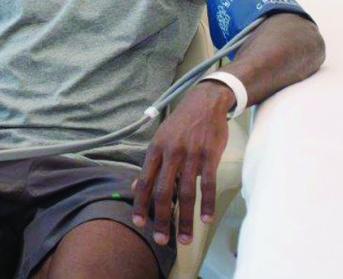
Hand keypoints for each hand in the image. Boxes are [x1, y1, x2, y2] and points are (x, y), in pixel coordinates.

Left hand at [131, 82, 234, 246]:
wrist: (205, 103)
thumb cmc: (180, 124)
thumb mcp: (160, 140)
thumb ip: (150, 165)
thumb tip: (133, 188)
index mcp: (155, 150)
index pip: (144, 181)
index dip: (140, 204)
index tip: (139, 224)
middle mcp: (171, 153)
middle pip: (163, 192)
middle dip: (161, 219)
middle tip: (161, 240)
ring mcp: (191, 154)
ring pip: (186, 192)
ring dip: (186, 219)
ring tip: (185, 239)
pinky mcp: (210, 155)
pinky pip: (208, 184)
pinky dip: (207, 203)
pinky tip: (206, 219)